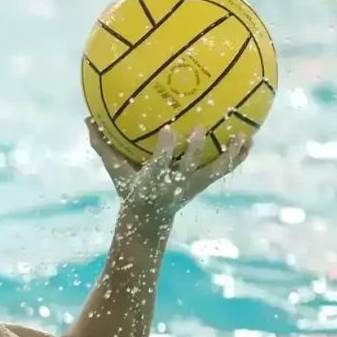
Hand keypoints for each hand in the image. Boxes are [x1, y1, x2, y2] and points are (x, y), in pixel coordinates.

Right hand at [86, 118, 251, 220]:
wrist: (150, 218)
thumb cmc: (130, 188)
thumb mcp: (115, 171)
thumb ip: (103, 145)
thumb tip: (87, 118)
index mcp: (153, 180)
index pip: (158, 164)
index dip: (163, 148)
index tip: (167, 129)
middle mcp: (175, 184)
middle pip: (187, 167)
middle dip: (193, 151)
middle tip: (199, 129)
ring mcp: (193, 185)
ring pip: (214, 170)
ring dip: (228, 155)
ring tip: (241, 136)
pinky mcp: (204, 183)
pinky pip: (225, 169)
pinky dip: (238, 156)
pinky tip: (249, 139)